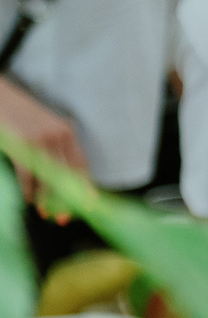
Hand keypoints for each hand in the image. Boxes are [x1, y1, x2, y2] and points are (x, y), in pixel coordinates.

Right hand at [0, 73, 87, 205]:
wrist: (3, 99)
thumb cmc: (23, 117)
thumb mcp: (45, 129)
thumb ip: (55, 148)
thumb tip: (60, 177)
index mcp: (68, 132)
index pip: (81, 164)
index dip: (85, 186)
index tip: (89, 204)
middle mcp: (59, 136)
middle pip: (67, 175)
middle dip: (67, 199)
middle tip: (65, 218)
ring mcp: (41, 141)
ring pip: (49, 178)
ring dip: (47, 199)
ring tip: (45, 213)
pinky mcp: (24, 146)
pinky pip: (29, 175)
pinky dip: (29, 190)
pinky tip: (29, 200)